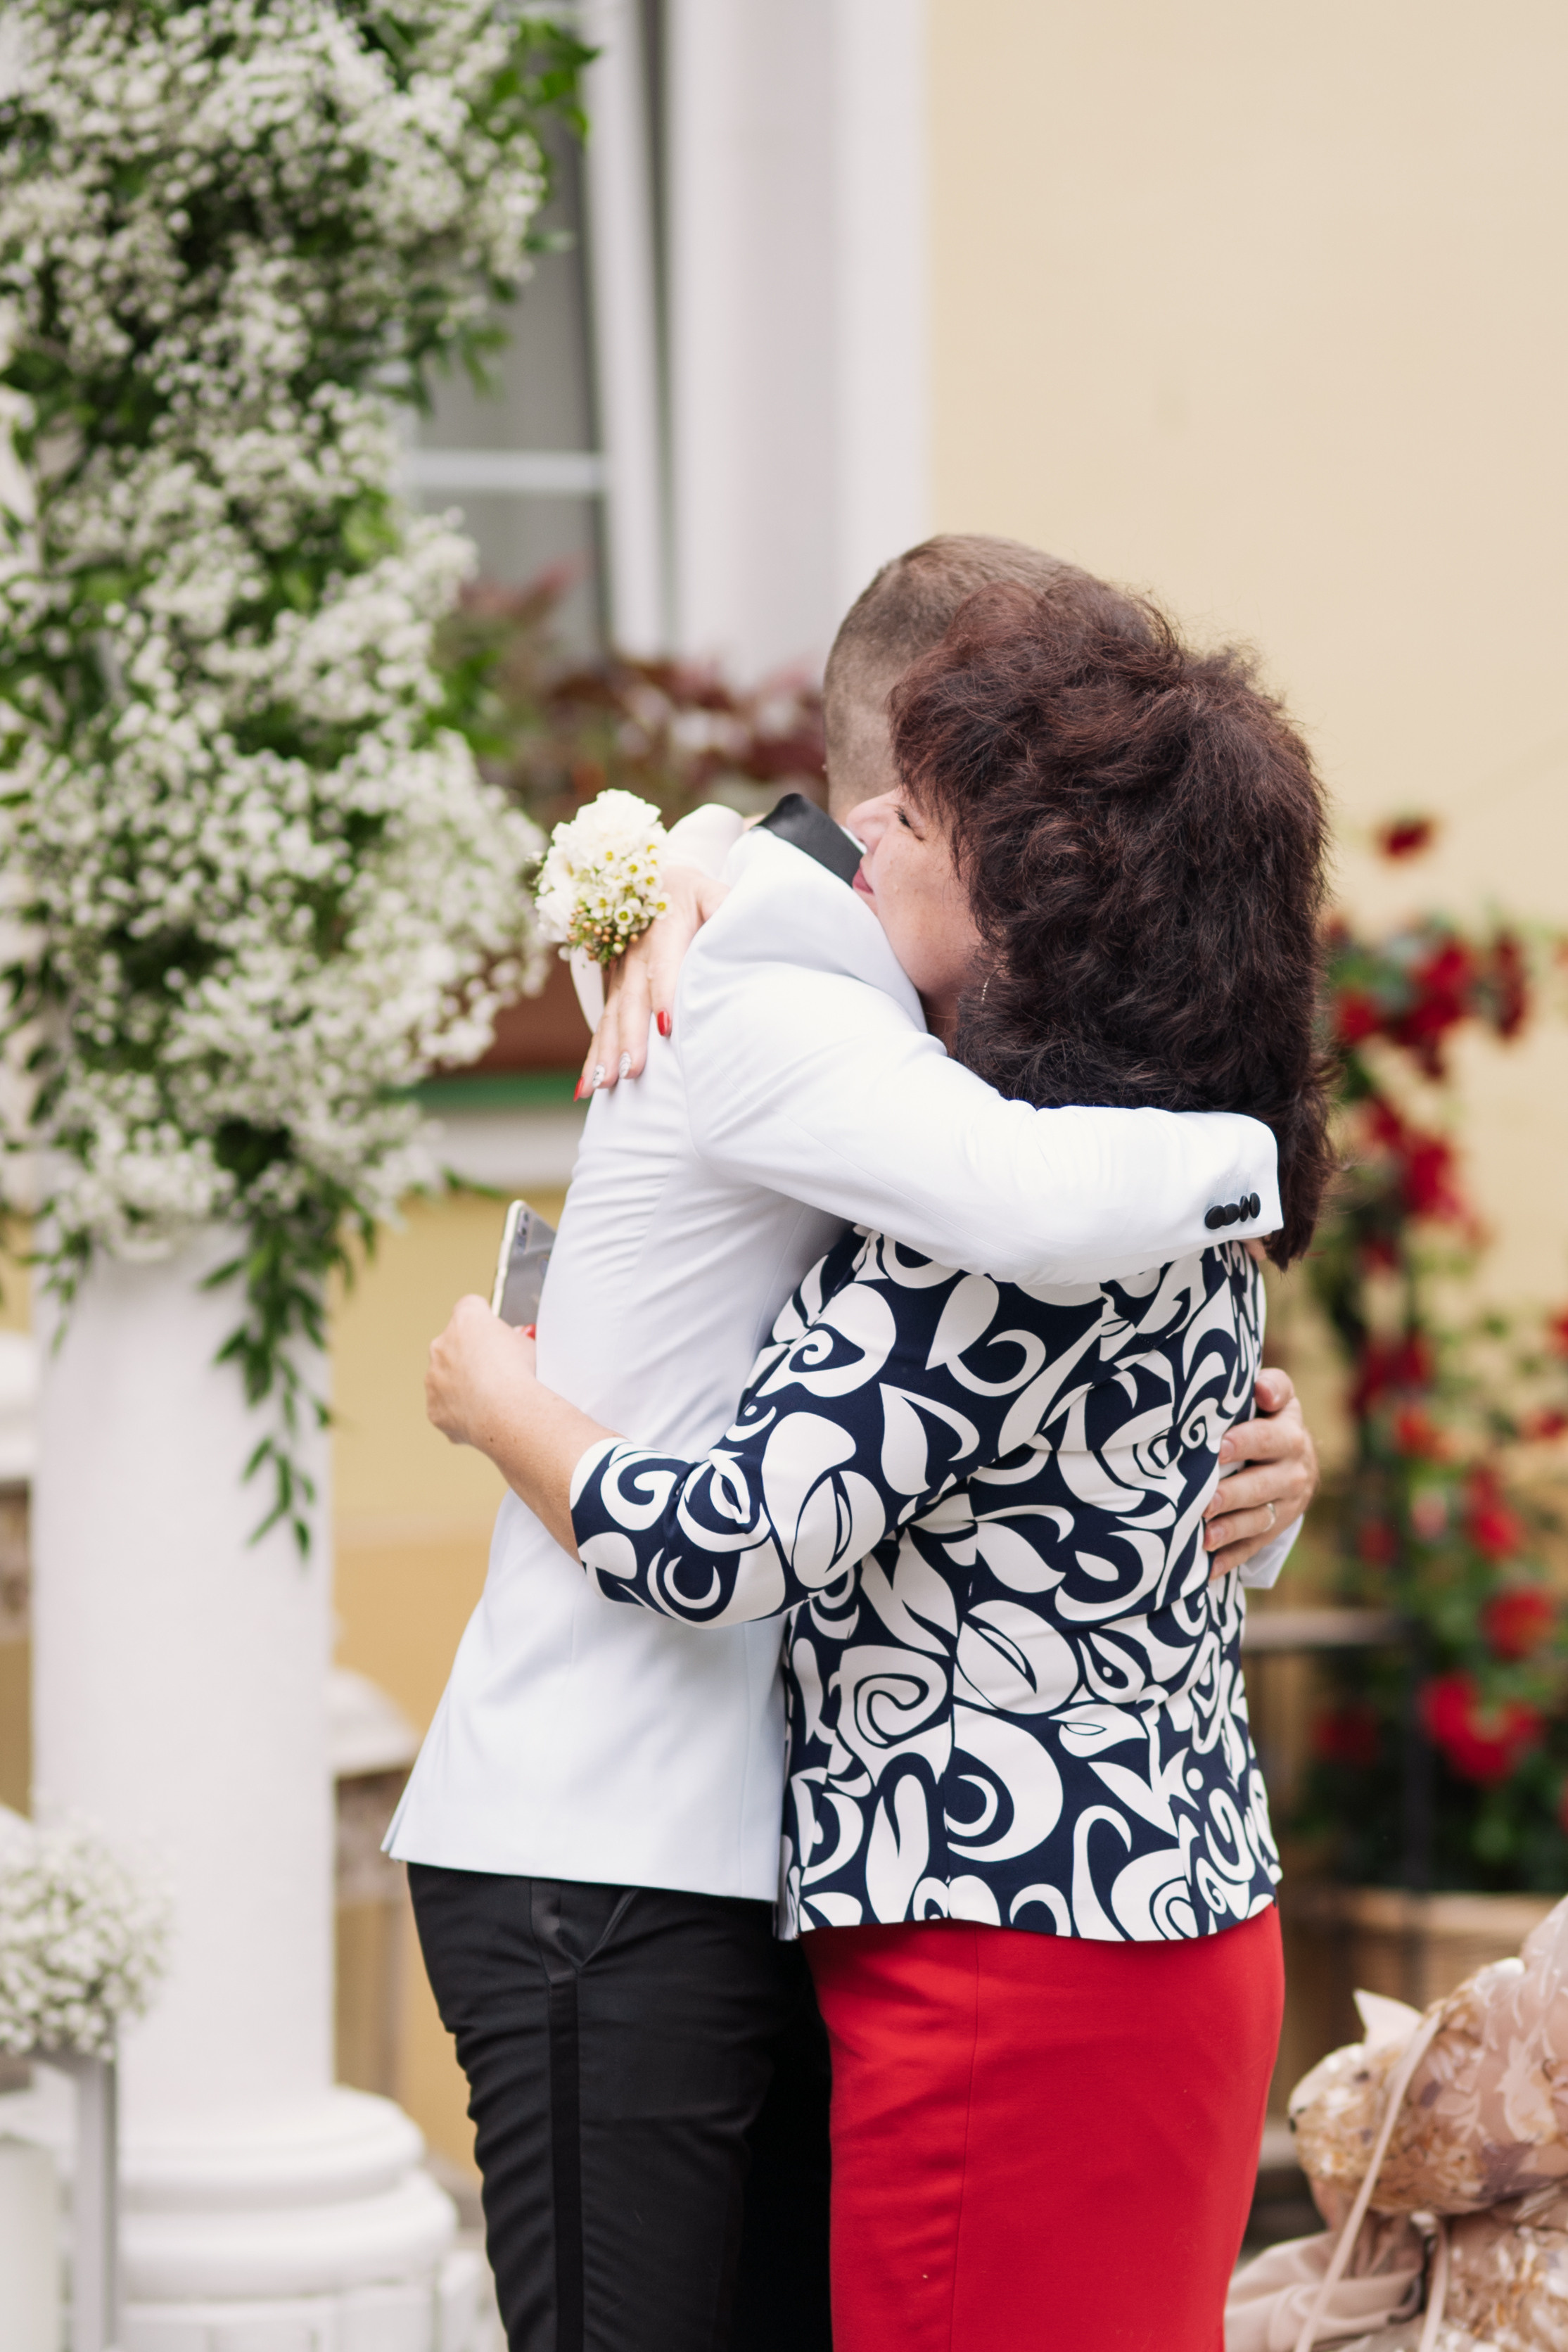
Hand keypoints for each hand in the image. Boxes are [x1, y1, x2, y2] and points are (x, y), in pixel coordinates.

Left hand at [426, 1294, 537, 1454]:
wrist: (508, 1414)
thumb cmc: (520, 1376)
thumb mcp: (527, 1345)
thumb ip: (513, 1339)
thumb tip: (512, 1342)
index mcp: (467, 1320)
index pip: (469, 1307)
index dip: (483, 1319)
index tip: (493, 1332)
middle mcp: (442, 1344)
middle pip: (454, 1342)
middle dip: (470, 1354)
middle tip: (496, 1369)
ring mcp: (434, 1376)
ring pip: (446, 1376)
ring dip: (463, 1383)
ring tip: (493, 1397)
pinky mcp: (434, 1406)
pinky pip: (446, 1405)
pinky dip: (461, 1410)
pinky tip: (484, 1415)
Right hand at [577, 863, 730, 1094]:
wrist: (659, 880)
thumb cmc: (698, 895)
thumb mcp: (715, 891)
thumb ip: (726, 905)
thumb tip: (737, 922)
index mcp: (664, 923)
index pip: (664, 960)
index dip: (664, 991)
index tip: (667, 1025)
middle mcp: (634, 948)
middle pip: (632, 996)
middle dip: (630, 1035)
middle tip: (633, 1069)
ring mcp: (619, 970)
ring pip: (612, 1014)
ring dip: (607, 1050)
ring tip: (605, 1084)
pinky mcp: (614, 987)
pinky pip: (603, 1024)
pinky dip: (594, 1055)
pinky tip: (587, 1087)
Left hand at [1203, 1367, 1318, 1578]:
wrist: (1296, 1458)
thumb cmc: (1269, 1417)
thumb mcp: (1277, 1398)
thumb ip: (1272, 1386)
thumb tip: (1261, 1389)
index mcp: (1290, 1434)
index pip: (1271, 1438)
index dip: (1248, 1442)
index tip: (1220, 1447)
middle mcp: (1294, 1471)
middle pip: (1266, 1484)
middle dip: (1235, 1493)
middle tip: (1206, 1500)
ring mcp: (1286, 1504)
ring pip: (1261, 1519)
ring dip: (1232, 1529)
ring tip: (1205, 1536)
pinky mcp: (1275, 1528)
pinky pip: (1254, 1546)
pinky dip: (1230, 1558)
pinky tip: (1207, 1568)